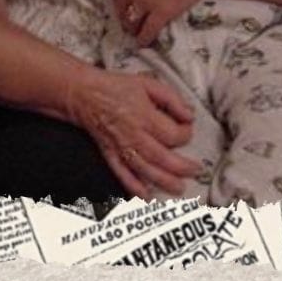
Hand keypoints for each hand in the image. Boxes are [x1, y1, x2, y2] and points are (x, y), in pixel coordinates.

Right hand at [64, 64, 199, 198]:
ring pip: (145, 169)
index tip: (188, 129)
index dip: (185, 133)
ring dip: (163, 181)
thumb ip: (172, 99)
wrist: (85, 94)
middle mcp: (134, 135)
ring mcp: (121, 148)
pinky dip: (134, 187)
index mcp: (144, 116)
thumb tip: (189, 115)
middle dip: (181, 167)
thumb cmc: (118, 87)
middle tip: (196, 171)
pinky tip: (146, 196)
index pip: (171, 134)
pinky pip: (122, 174)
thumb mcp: (149, 84)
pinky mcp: (110, 155)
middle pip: (161, 157)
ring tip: (179, 188)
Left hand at [113, 0, 217, 45]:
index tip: (122, 2)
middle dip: (122, 14)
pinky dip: (144, 38)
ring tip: (134, 31)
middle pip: (120, 7)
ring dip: (131, 28)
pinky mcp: (161, 13)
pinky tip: (143, 42)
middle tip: (126, 19)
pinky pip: (147, 30)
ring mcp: (145, 2)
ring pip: (131, 21)